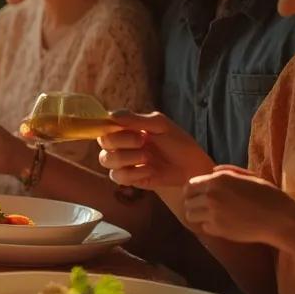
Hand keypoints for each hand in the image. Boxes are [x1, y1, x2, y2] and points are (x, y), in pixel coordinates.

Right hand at [97, 111, 214, 189]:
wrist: (191, 168)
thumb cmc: (178, 143)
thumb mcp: (161, 125)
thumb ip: (136, 120)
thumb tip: (110, 115)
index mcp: (125, 128)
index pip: (104, 124)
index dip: (110, 127)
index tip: (128, 127)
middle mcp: (119, 144)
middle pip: (103, 142)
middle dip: (123, 141)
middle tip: (143, 141)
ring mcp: (122, 162)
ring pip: (106, 159)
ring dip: (127, 158)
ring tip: (147, 157)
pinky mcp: (127, 178)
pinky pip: (118, 176)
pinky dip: (134, 173)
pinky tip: (149, 170)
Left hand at [182, 166, 294, 245]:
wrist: (281, 219)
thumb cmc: (269, 196)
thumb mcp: (250, 177)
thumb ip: (228, 172)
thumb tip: (211, 171)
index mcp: (219, 179)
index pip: (190, 185)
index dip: (194, 191)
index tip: (200, 196)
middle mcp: (212, 194)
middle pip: (187, 200)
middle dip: (194, 203)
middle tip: (205, 207)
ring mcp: (213, 212)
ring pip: (190, 215)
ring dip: (199, 215)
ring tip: (212, 216)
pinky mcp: (218, 228)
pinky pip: (204, 227)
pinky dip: (211, 227)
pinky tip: (224, 224)